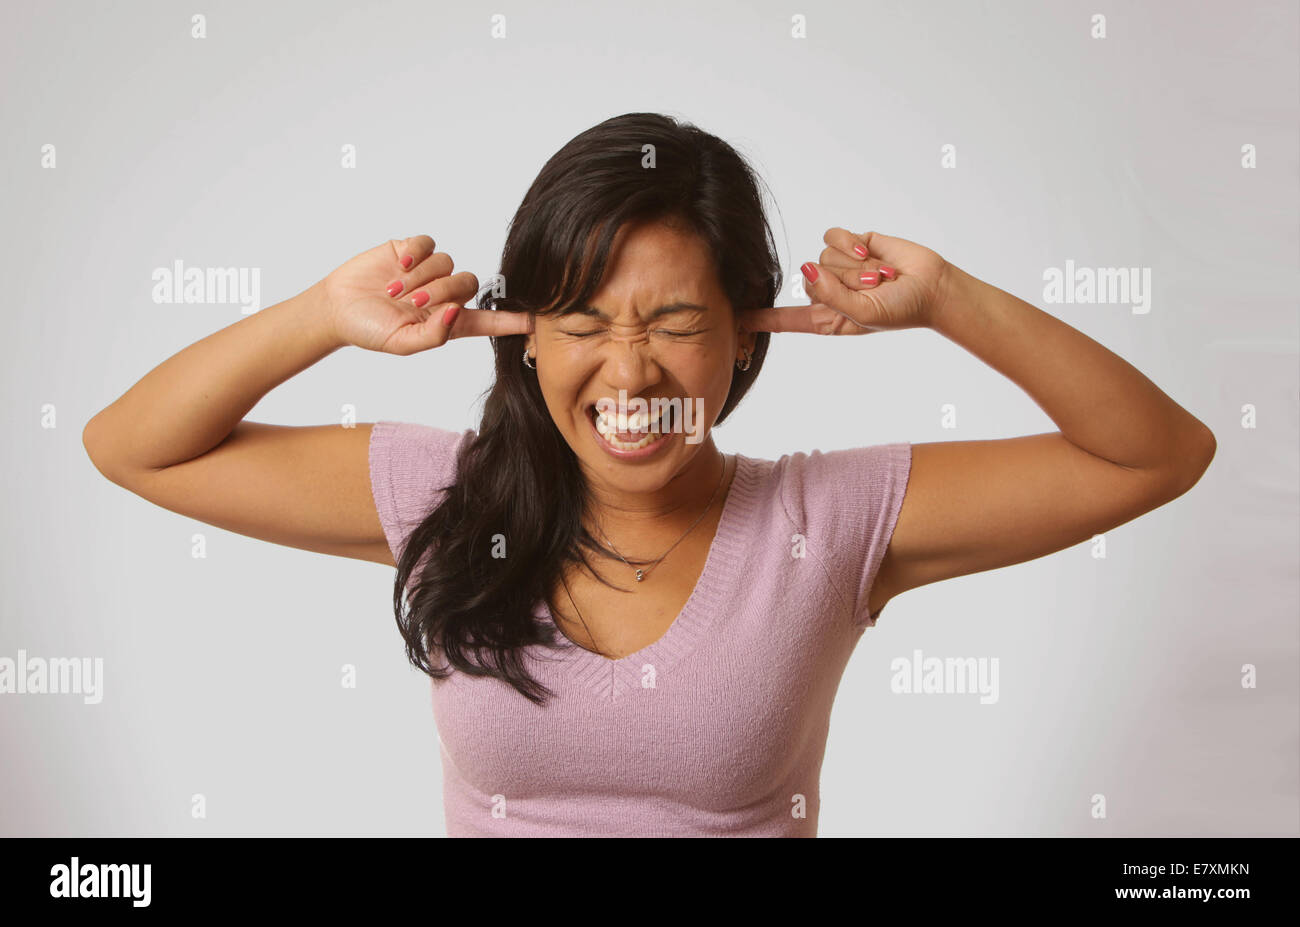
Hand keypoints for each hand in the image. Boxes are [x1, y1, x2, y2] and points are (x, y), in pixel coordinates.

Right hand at [316, 235, 531, 354]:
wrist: (337, 308)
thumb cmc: (369, 330)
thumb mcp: (402, 344)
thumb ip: (434, 335)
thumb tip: (455, 313)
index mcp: (448, 322)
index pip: (489, 320)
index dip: (514, 320)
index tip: (539, 321)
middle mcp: (443, 295)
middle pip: (469, 283)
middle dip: (442, 291)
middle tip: (413, 303)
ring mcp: (429, 272)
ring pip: (448, 263)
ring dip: (423, 277)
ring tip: (395, 290)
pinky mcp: (411, 251)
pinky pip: (428, 244)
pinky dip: (416, 254)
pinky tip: (399, 266)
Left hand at [739, 229, 951, 335]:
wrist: (932, 286)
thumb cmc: (901, 310)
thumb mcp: (862, 315)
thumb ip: (832, 297)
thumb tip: (808, 270)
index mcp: (826, 318)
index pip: (786, 319)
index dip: (760, 318)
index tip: (736, 319)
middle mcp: (827, 292)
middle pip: (808, 280)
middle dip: (844, 283)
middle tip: (874, 289)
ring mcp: (838, 267)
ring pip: (823, 258)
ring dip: (855, 267)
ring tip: (880, 276)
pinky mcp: (849, 243)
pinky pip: (832, 238)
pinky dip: (851, 244)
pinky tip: (872, 253)